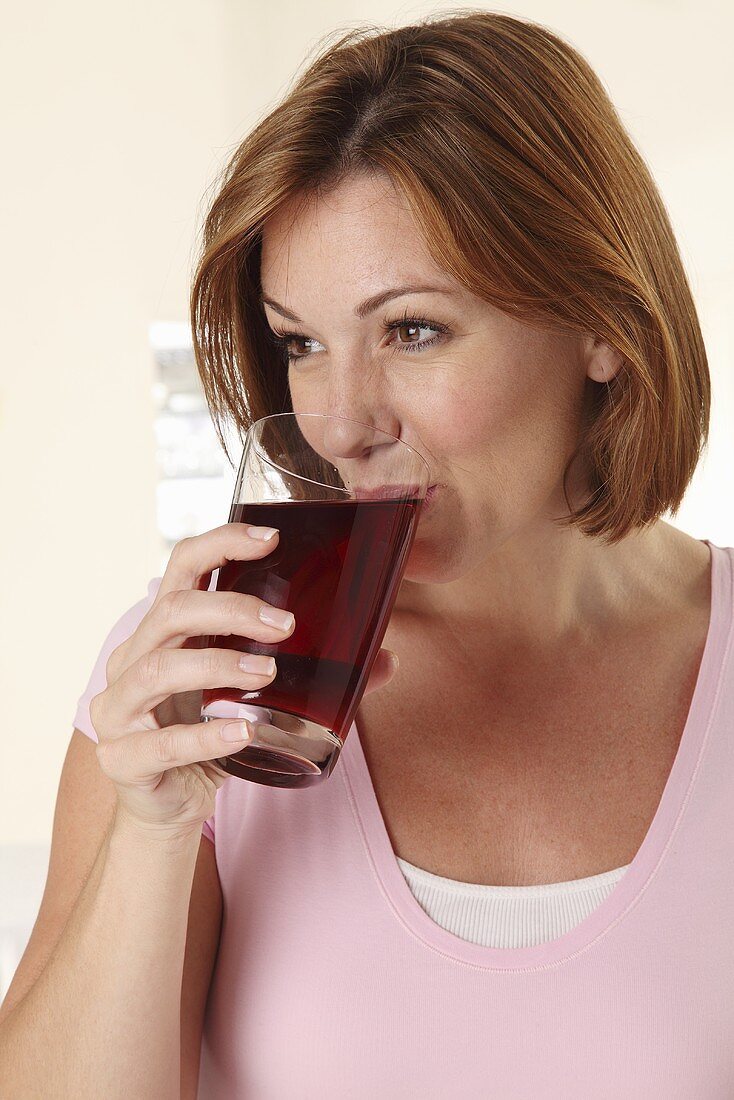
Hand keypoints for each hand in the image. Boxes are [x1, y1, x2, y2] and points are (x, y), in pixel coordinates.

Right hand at [90, 523, 398, 836]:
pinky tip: (243, 734)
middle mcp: (131, 659)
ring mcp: (119, 710)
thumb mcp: (253, 697)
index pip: (182, 567)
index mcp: (162, 632)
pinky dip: (204, 736)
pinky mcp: (121, 759)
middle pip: (171, 611)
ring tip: (268, 672)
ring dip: (218, 665)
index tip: (271, 538)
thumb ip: (312, 676)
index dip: (221, 544)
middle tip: (286, 624)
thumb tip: (387, 661)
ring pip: (158, 669)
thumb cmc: (209, 736)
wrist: (165, 806)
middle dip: (231, 609)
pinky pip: (161, 744)